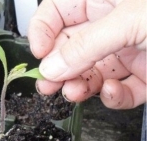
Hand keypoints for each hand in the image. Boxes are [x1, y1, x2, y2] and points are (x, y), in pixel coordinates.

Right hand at [28, 0, 145, 108]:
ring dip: (79, 86)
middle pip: (69, 47)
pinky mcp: (142, 75)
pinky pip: (119, 90)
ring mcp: (127, 51)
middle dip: (57, 68)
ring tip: (73, 92)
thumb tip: (52, 67)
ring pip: (90, 73)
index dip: (43, 30)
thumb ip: (86, 45)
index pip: (58, 11)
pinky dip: (113, 97)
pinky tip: (112, 91)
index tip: (39, 53)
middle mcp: (112, 26)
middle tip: (48, 83)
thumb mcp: (130, 20)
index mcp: (105, 0)